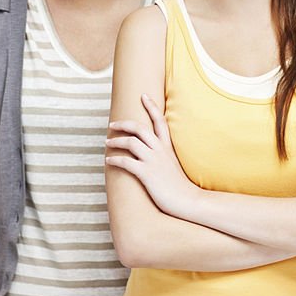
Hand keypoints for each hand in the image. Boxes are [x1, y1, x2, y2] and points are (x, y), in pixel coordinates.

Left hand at [106, 93, 198, 218]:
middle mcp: (160, 150)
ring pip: (131, 142)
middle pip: (139, 128)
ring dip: (116, 141)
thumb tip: (156, 155)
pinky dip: (115, 160)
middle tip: (112, 124)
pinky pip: (126, 162)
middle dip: (124, 123)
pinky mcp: (147, 174)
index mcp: (168, 147)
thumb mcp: (174, 165)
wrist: (189, 200)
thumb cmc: (181, 187)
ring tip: (107, 142)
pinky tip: (109, 161)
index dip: (151, 106)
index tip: (143, 95)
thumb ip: (165, 157)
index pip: (159, 120)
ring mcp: (153, 161)